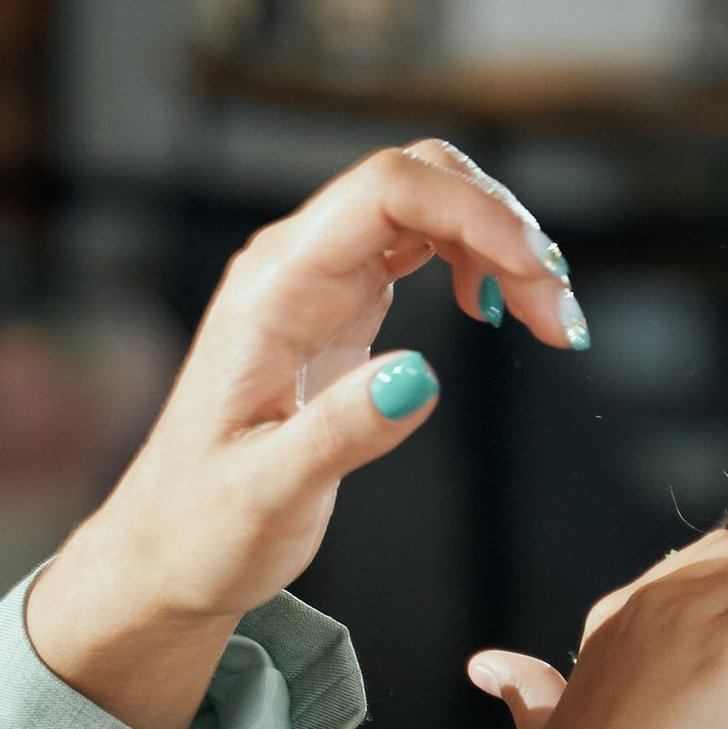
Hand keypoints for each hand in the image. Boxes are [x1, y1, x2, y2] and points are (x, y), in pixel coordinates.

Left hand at [27, 140, 588, 728]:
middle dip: (502, 226)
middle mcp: (295, 266)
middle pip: (416, 178)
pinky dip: (476, 267)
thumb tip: (421, 376)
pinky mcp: (340, 310)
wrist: (167, 550)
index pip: (386, 192)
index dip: (476, 215)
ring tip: (550, 322)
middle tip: (560, 315)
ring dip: (500, 245)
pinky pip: (419, 248)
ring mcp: (318, 282)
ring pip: (426, 206)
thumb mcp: (272, 494)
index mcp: (273, 290)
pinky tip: (500, 316)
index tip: (540, 277)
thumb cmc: (206, 530)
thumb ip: (344, 432)